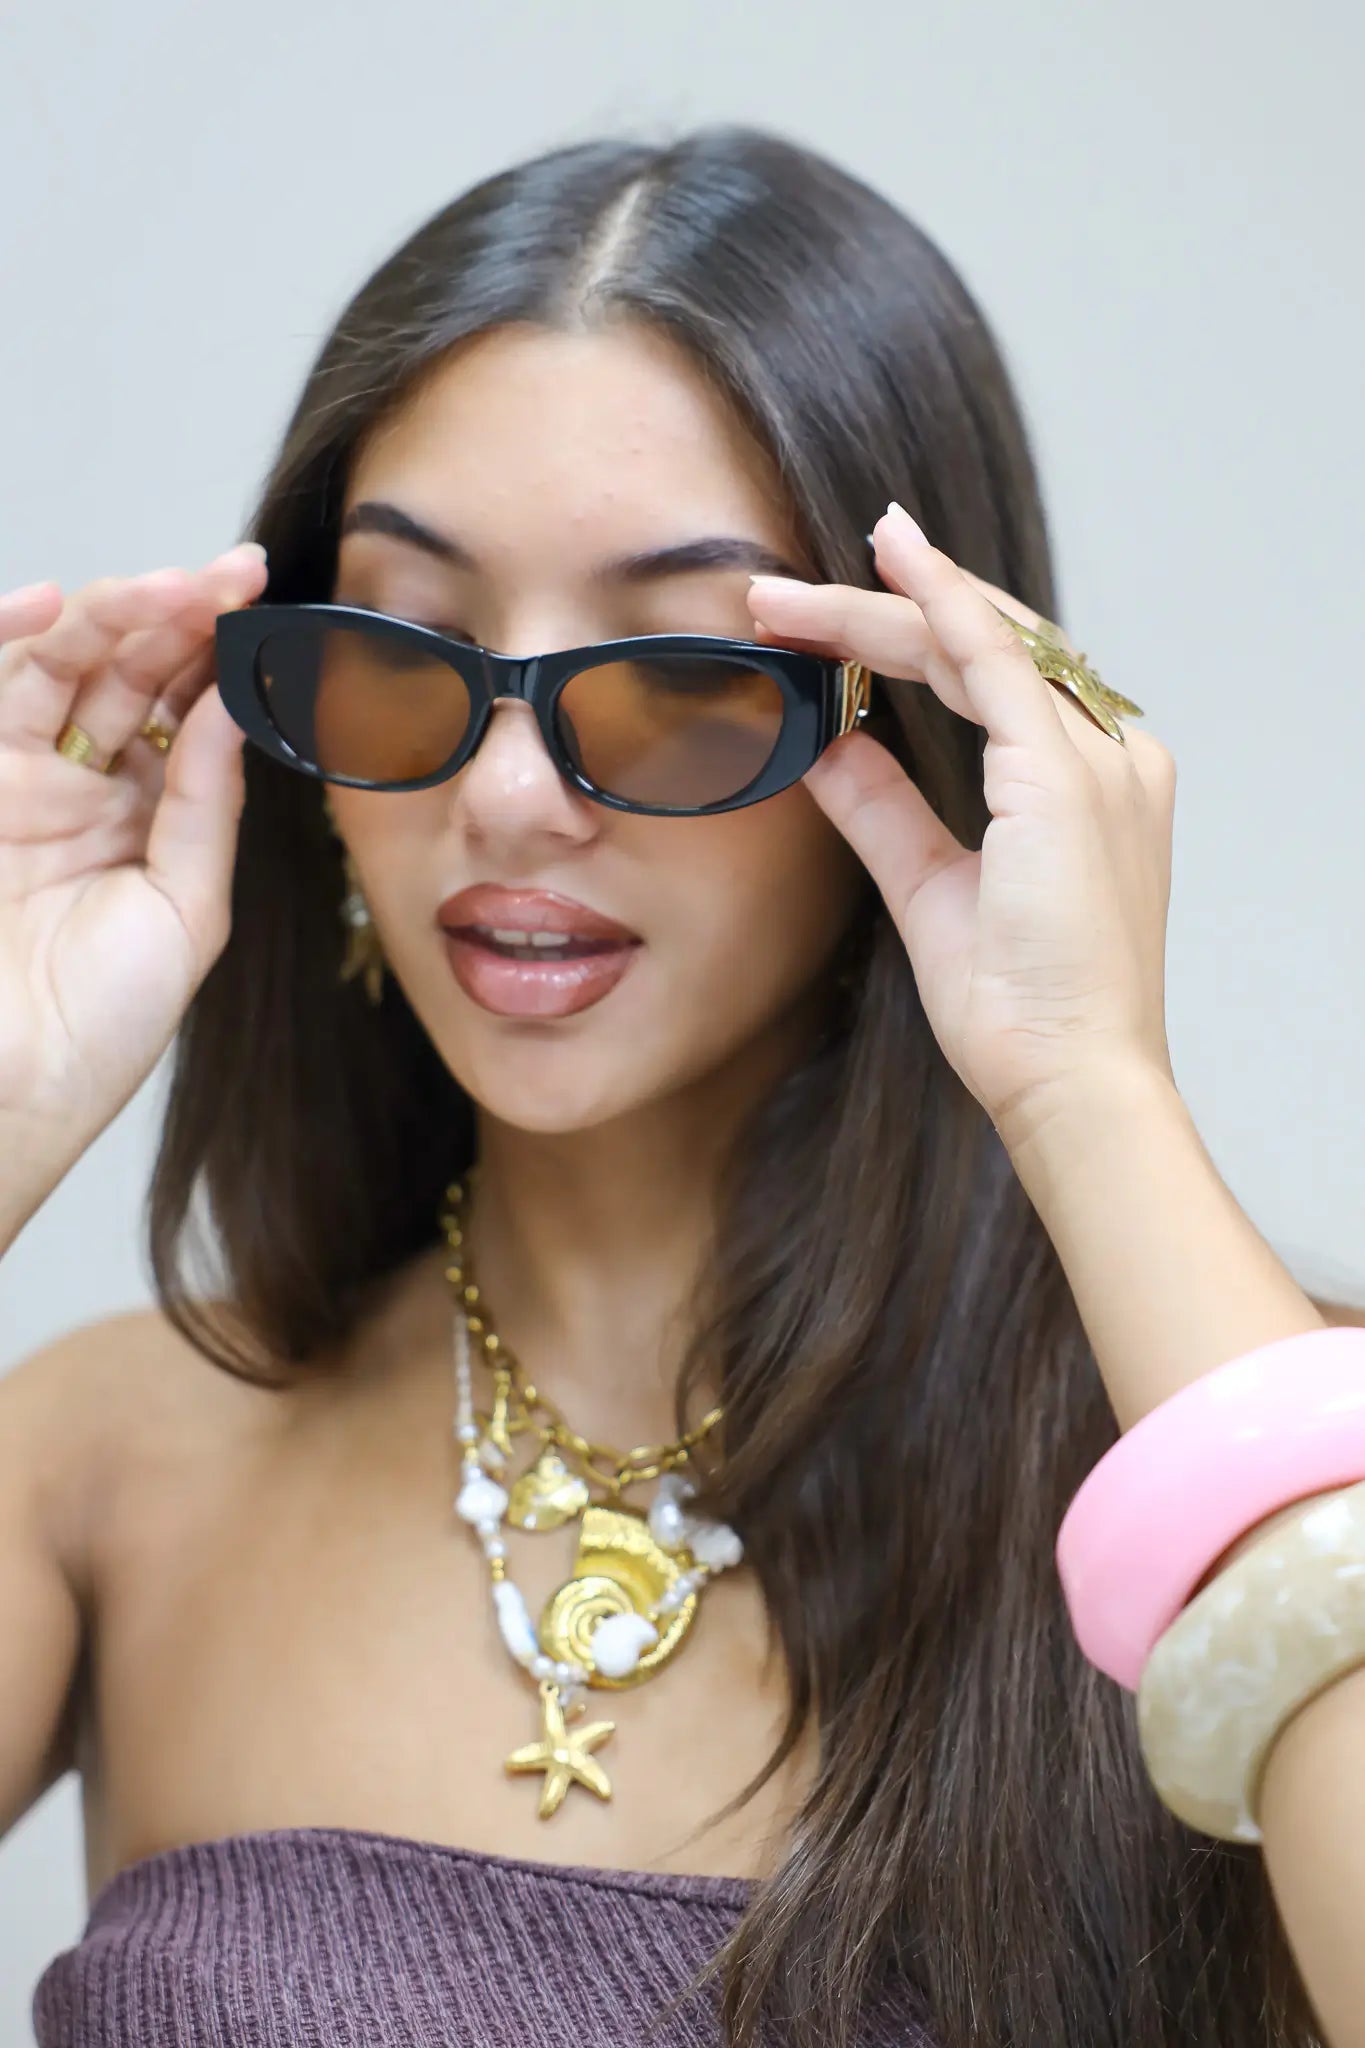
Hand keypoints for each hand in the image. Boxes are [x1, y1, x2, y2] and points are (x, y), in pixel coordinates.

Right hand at [0, 544, 267, 1214]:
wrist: (6, 1091)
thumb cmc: (98, 1028)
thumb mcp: (186, 909)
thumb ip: (206, 802)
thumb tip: (232, 705)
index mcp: (145, 825)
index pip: (186, 716)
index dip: (225, 661)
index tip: (274, 615)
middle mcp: (82, 794)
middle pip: (129, 675)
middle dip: (183, 619)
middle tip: (236, 577)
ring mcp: (18, 784)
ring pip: (65, 668)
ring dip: (118, 616)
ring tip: (177, 586)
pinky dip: (11, 637)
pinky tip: (58, 605)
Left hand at [746, 502, 1176, 1154]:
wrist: (1067, 1080)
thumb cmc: (1019, 1010)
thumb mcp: (931, 888)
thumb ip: (883, 809)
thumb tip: (827, 747)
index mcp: (1089, 786)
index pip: (994, 678)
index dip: (912, 632)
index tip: (829, 614)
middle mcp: (1110, 759)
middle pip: (987, 645)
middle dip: (879, 609)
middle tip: (777, 598)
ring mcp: (1098, 763)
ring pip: (980, 641)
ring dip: (878, 608)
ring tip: (786, 598)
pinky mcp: (1066, 780)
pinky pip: (995, 661)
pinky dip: (938, 606)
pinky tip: (889, 566)